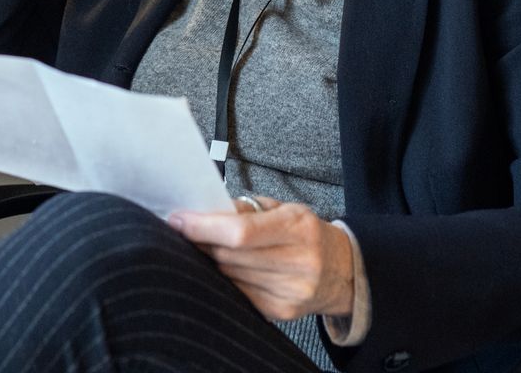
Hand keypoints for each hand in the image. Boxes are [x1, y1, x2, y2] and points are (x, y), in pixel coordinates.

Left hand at [167, 196, 355, 322]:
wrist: (342, 270)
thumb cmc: (306, 233)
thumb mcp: (283, 209)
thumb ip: (245, 209)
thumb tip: (203, 213)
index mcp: (299, 228)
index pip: (241, 232)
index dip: (204, 227)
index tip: (178, 219)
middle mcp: (299, 263)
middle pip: (230, 255)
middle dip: (201, 241)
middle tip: (183, 229)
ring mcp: (291, 292)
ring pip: (230, 275)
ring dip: (210, 259)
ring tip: (203, 246)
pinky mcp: (282, 312)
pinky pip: (238, 293)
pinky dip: (224, 278)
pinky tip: (221, 266)